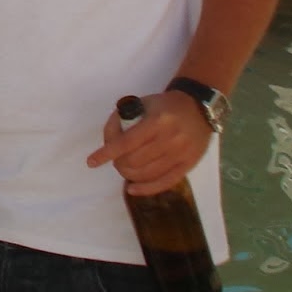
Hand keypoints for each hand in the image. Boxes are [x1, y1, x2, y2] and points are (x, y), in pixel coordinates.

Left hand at [85, 90, 212, 195]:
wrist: (199, 108)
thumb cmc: (165, 105)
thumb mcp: (143, 103)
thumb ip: (124, 120)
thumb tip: (108, 141)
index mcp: (157, 121)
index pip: (127, 142)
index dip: (107, 153)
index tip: (92, 161)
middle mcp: (170, 139)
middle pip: (135, 161)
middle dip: (118, 162)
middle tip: (115, 158)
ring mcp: (181, 154)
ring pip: (147, 174)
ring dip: (129, 174)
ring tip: (124, 167)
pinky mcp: (189, 165)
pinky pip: (165, 182)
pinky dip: (146, 188)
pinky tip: (132, 188)